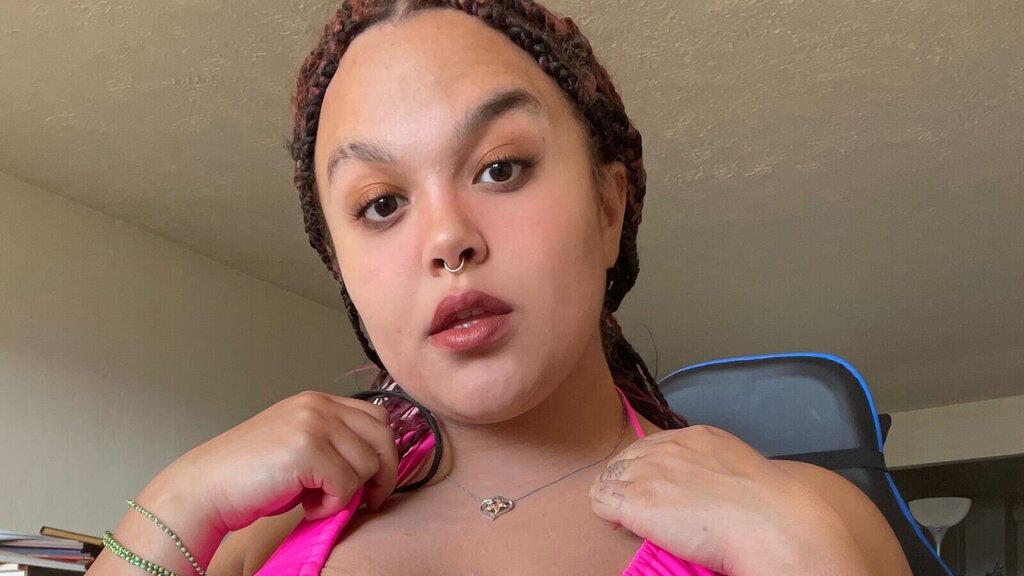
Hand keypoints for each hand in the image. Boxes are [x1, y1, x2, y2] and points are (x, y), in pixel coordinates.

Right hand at [145, 390, 398, 534]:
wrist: (204, 489)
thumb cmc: (249, 476)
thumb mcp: (300, 447)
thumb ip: (335, 445)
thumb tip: (376, 468)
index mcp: (317, 401)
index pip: (377, 418)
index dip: (383, 453)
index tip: (375, 481)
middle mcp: (318, 406)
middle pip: (382, 436)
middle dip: (383, 473)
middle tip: (367, 500)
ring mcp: (313, 424)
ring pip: (368, 464)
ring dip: (348, 492)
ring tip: (316, 501)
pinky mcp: (307, 450)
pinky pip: (347, 484)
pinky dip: (331, 505)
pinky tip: (307, 506)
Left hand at [589, 425, 860, 574]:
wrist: (767, 522)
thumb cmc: (766, 506)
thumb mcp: (737, 466)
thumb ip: (711, 466)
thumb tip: (701, 485)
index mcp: (695, 436)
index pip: (653, 446)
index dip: (650, 471)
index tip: (658, 491)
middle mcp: (667, 447)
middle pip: (626, 459)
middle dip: (629, 482)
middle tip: (646, 509)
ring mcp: (648, 471)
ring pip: (609, 478)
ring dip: (617, 498)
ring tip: (634, 520)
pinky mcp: (634, 499)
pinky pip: (600, 500)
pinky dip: (607, 514)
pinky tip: (624, 525)